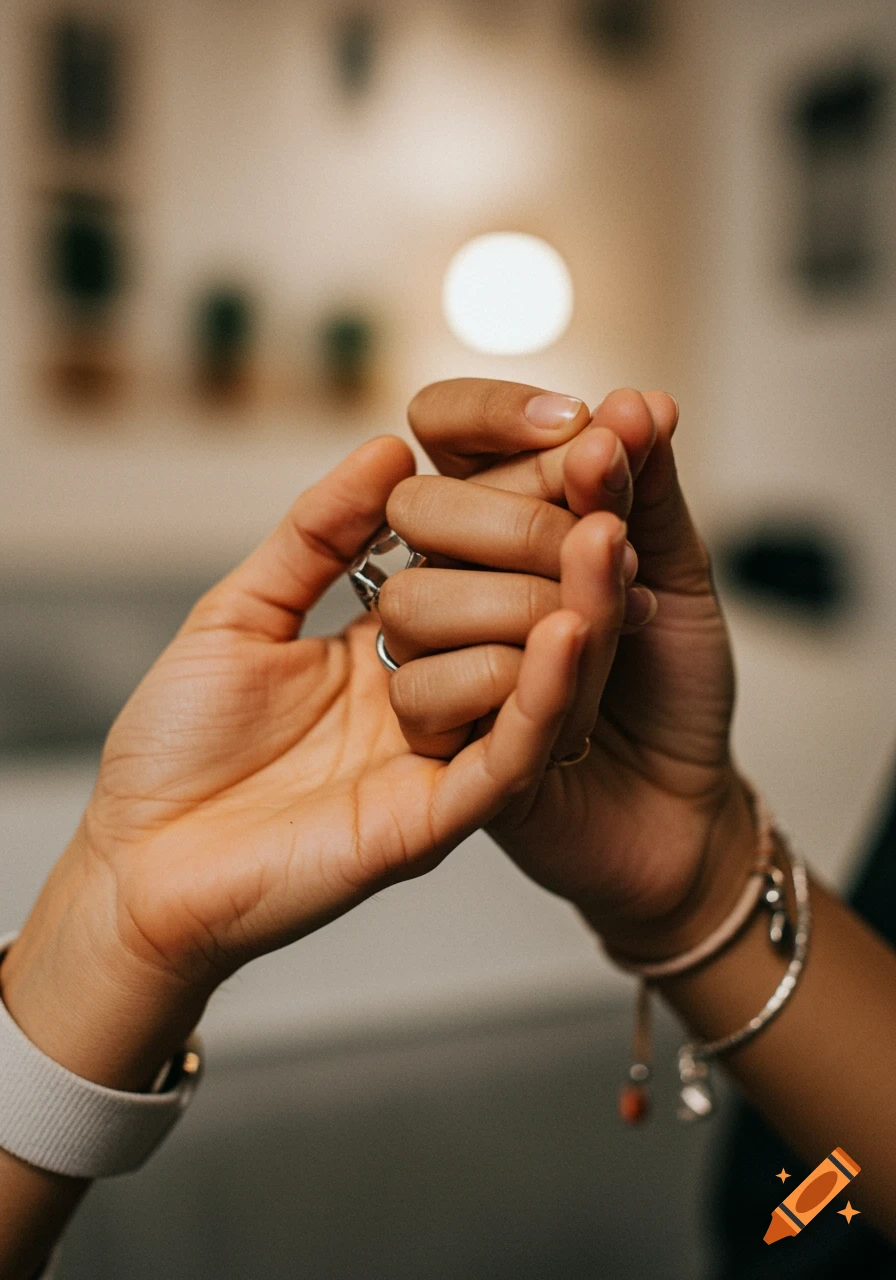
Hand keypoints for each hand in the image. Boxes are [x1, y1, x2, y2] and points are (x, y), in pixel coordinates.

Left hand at [1, 436, 587, 1088]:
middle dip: (563, 546)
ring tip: (605, 537)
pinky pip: (511, 754)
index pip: (476, 562)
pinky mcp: (435, 819)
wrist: (136, 864)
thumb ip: (313, 536)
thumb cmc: (175, 747)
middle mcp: (433, 698)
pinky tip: (568, 630)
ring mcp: (441, 758)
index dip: (517, 501)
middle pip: (526, 614)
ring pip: (541, 683)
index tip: (564, 433)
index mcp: (393, 649)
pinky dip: (544, 695)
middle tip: (606, 475)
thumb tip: (389, 450)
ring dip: (579, 608)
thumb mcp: (240, 613)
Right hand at [386, 379, 753, 957]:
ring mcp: (434, 660)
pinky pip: (430, 694)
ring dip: (533, 599)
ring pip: (419, 601)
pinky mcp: (435, 742)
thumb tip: (636, 402)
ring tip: (621, 623)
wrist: (685, 802)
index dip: (493, 412)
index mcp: (492, 521)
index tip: (577, 425)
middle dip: (524, 515)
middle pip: (419, 507)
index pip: (443, 427)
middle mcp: (450, 583)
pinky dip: (523, 668)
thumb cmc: (671, 685)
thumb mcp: (680, 573)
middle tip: (615, 544)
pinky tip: (576, 651)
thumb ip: (648, 490)